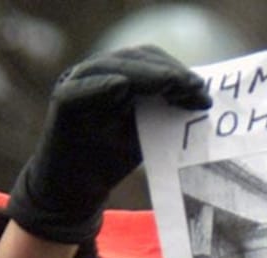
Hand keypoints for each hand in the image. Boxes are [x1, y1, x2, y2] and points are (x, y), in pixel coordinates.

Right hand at [7, 46, 211, 244]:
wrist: (74, 189)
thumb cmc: (109, 159)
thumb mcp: (144, 135)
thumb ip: (162, 115)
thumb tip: (199, 101)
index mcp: (117, 77)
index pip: (150, 62)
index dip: (178, 72)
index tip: (203, 91)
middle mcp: (96, 73)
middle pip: (134, 60)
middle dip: (168, 72)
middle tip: (196, 88)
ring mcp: (77, 83)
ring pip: (112, 68)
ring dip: (145, 75)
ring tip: (172, 84)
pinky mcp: (63, 102)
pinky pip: (82, 88)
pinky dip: (101, 86)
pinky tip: (121, 87)